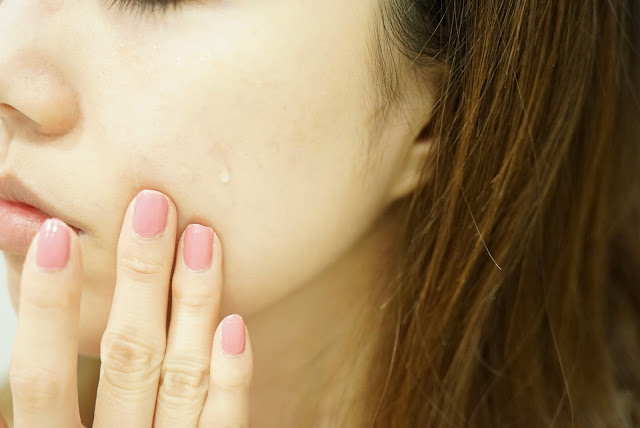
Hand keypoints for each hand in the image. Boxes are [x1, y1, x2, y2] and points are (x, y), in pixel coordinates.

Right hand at [8, 190, 252, 426]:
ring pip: (181, 378)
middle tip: (153, 205)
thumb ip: (45, 409)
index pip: (40, 379)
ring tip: (202, 238)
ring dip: (192, 304)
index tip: (57, 234)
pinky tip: (235, 325)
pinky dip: (231, 380)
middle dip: (138, 278)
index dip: (46, 308)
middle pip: (126, 359)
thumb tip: (40, 334)